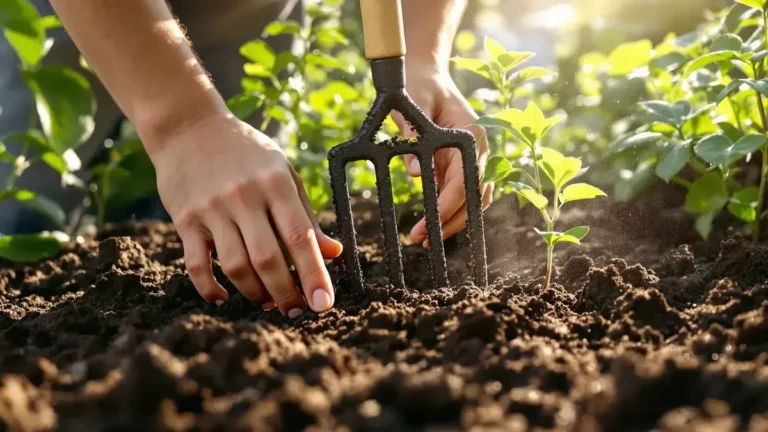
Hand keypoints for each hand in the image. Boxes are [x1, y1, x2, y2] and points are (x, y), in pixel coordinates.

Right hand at [148, 113, 341, 316]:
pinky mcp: (185, 220)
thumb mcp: (282, 174)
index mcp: (276, 184)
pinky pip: (196, 264)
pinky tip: (223, 298)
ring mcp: (212, 209)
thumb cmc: (246, 153)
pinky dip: (209, 288)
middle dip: (286, 293)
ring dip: (254, 293)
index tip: (324, 303)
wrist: (188, 127)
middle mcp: (244, 197)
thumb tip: (333, 253)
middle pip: (269, 258)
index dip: (314, 274)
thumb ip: (305, 215)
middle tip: (296, 311)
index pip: (300, 236)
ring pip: (236, 265)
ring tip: (268, 302)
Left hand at [394, 61, 492, 246]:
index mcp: (472, 135)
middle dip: (451, 222)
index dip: (448, 206)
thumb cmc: (419, 83)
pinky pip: (460, 193)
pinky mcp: (460, 163)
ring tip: (426, 238)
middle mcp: (479, 150)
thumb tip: (414, 174)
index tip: (429, 224)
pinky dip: (450, 211)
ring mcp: (472, 158)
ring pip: (472, 200)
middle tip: (422, 239)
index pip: (465, 180)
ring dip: (453, 221)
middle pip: (473, 197)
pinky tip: (430, 224)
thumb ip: (412, 134)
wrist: (425, 72)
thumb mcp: (413, 103)